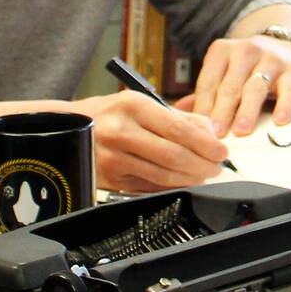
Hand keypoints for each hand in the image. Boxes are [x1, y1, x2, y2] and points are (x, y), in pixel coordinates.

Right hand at [80, 90, 229, 192]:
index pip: (178, 128)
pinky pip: (149, 187)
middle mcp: (121, 132)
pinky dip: (171, 186)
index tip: (221, 151)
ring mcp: (113, 158)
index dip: (205, 143)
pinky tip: (182, 182)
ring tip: (203, 174)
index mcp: (132, 106)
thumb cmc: (110, 114)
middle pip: (173, 155)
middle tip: (216, 167)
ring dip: (190, 178)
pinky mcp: (111, 180)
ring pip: (163, 175)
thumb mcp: (141, 103)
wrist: (69, 129)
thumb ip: (179, 116)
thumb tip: (210, 131)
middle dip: (202, 164)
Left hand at [175, 35, 290, 137]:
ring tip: (241, 130)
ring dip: (247, 111)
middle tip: (216, 135)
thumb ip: (204, 93)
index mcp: (222, 51)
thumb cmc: (245, 68)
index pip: (208, 82)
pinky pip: (289, 90)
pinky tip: (279, 121)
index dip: (203, 106)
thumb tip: (178, 115)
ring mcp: (270, 59)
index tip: (200, 129)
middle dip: (222, 112)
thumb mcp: (222, 72)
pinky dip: (284, 106)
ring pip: (256, 88)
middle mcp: (245, 50)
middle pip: (230, 86)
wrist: (282, 47)